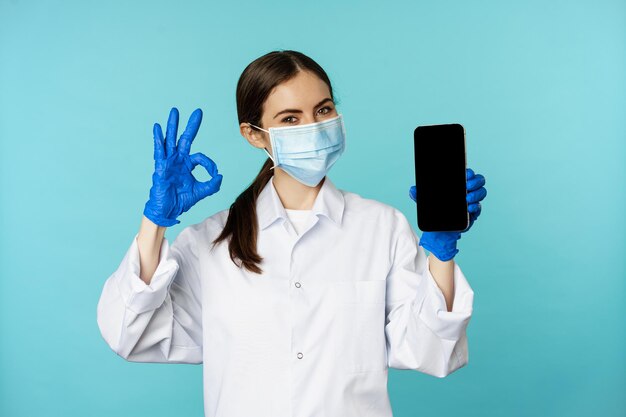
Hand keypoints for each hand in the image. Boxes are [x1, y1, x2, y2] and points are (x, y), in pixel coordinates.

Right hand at [143, 107, 222, 226]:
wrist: (167, 210)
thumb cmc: (180, 201)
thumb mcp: (200, 192)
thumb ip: (211, 185)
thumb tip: (220, 175)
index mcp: (187, 165)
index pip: (201, 157)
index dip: (210, 164)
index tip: (214, 174)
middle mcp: (178, 160)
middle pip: (185, 139)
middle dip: (191, 126)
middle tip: (198, 112)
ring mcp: (169, 162)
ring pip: (171, 140)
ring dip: (173, 126)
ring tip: (174, 111)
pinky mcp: (160, 166)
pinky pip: (159, 150)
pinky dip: (158, 139)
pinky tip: (157, 127)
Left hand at [408, 168, 486, 260]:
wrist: (438, 231)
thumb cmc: (434, 212)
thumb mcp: (425, 202)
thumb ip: (418, 195)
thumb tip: (412, 189)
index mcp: (457, 185)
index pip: (468, 174)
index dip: (469, 172)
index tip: (465, 173)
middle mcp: (467, 191)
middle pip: (479, 180)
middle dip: (476, 181)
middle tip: (467, 185)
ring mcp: (471, 202)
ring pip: (482, 192)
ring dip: (476, 194)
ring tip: (467, 198)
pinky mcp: (473, 213)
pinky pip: (479, 208)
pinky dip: (475, 207)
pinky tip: (469, 208)